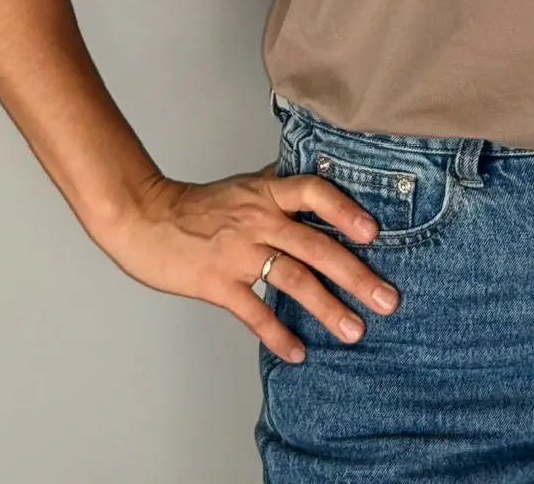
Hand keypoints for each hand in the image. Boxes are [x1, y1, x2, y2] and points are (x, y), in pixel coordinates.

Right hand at [92, 162, 402, 361]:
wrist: (146, 219)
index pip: (314, 191)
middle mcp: (259, 220)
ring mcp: (239, 253)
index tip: (374, 232)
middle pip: (315, 245)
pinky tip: (299, 352)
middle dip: (355, 274)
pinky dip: (278, 335)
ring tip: (355, 330)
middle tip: (387, 299)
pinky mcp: (218, 284)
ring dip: (327, 308)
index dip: (345, 209)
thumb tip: (318, 181)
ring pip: (293, 280)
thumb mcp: (244, 185)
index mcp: (267, 193)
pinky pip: (254, 313)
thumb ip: (279, 186)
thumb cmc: (199, 205)